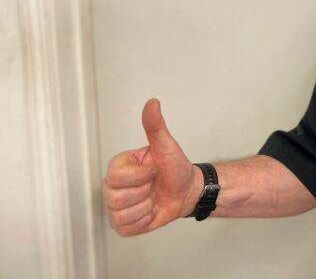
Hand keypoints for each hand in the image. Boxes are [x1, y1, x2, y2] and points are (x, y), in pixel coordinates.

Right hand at [102, 98, 200, 235]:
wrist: (187, 191)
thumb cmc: (176, 168)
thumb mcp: (166, 146)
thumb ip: (155, 126)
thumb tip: (152, 103)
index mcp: (119, 166)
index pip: (118, 177)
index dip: (141, 176)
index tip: (153, 170)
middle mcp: (112, 186)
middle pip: (117, 198)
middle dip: (144, 193)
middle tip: (153, 185)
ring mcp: (115, 206)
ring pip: (122, 215)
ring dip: (145, 208)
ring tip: (152, 197)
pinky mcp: (122, 224)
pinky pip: (126, 229)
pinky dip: (144, 222)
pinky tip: (150, 210)